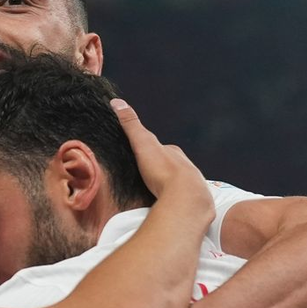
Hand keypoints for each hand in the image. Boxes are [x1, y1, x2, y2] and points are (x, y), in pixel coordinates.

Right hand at [111, 99, 212, 217]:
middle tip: (145, 177)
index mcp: (173, 152)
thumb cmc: (164, 170)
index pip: (160, 148)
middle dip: (159, 170)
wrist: (187, 196)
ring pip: (175, 182)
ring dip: (165, 186)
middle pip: (169, 165)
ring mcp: (189, 183)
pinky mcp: (189, 201)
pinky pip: (178, 198)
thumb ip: (131, 125)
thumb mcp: (143, 143)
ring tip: (153, 193)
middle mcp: (184, 166)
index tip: (140, 156)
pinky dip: (171, 199)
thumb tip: (117, 103)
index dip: (149, 151)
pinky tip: (164, 204)